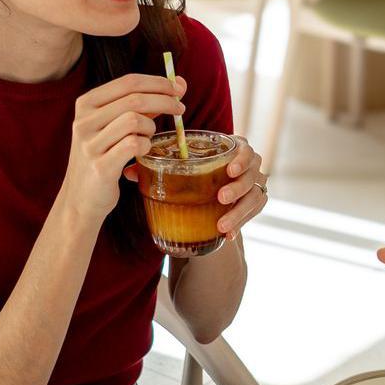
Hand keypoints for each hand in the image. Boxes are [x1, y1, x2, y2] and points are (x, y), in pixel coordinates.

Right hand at [63, 72, 185, 219]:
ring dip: (151, 128)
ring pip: (135, 120)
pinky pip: (134, 145)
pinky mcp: (100, 166)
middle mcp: (84, 121)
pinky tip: (142, 153)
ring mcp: (90, 144)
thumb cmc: (104, 156)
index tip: (179, 88)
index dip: (158, 82)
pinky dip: (146, 146)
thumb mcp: (114, 125)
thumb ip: (140, 106)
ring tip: (148, 138)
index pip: (128, 82)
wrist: (81, 198)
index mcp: (86, 104)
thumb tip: (177, 85)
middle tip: (180, 109)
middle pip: (135, 99)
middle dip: (165, 101)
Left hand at [128, 136, 268, 238]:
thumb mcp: (178, 170)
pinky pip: (253, 214)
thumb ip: (155, 169)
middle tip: (221, 198)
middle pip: (252, 173)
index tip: (229, 170)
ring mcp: (254, 185)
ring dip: (239, 212)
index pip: (244, 148)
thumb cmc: (191, 176)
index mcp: (230, 149)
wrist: (208, 199)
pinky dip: (241, 225)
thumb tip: (129, 172)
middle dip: (238, 187)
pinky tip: (228, 236)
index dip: (241, 159)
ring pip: (255, 197)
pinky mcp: (255, 204)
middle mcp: (248, 166)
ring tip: (221, 225)